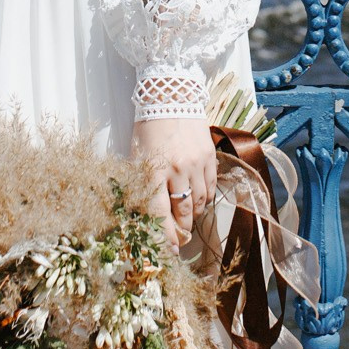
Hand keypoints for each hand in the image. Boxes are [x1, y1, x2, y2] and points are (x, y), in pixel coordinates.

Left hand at [132, 117, 215, 247]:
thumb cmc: (149, 129)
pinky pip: (211, 188)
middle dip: (181, 230)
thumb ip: (144, 184)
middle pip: (183, 211)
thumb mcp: (138, 156)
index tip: (168, 251)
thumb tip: (149, 215)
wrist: (171, 97)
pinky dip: (204, 198)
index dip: (165, 236)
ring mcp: (196, 163)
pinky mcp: (210, 156)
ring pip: (199, 202)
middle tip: (179, 238)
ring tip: (187, 216)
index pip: (160, 213)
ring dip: (193, 214)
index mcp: (153, 170)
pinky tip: (197, 198)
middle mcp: (177, 169)